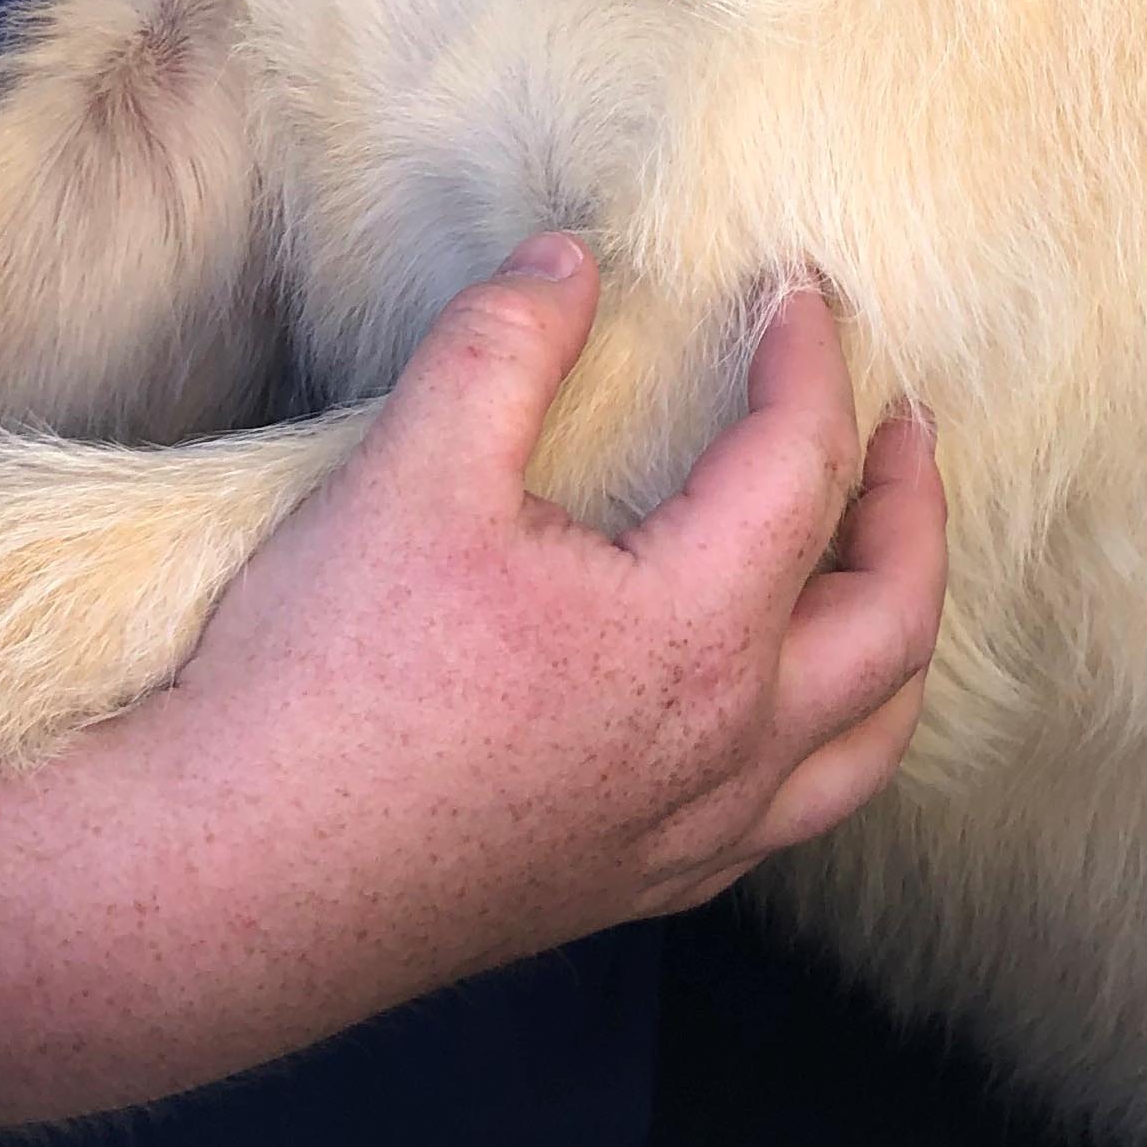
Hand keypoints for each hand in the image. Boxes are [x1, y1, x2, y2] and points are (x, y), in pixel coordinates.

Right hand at [150, 234, 945, 985]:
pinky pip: (792, 813)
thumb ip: (505, 346)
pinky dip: (829, 735)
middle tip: (898, 416)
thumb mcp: (411, 472)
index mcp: (696, 638)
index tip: (796, 288)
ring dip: (895, 631)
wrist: (234, 880)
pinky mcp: (634, 886)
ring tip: (879, 556)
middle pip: (890, 618)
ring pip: (866, 740)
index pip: (803, 469)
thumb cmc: (325, 681)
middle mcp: (727, 752)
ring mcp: (688, 836)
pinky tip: (777, 701)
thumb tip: (569, 261)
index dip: (809, 362)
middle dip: (911, 503)